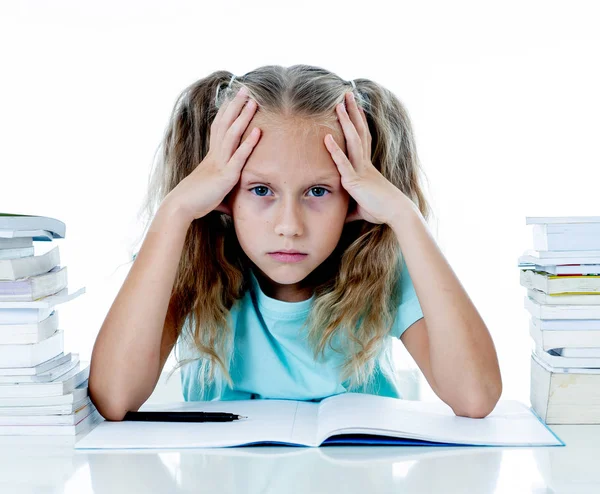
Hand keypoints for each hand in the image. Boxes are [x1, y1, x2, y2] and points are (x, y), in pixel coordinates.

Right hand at [165, 86, 260, 222]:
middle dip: (236, 106)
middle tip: (246, 89)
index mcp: (212, 157)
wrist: (181, 206)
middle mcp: (215, 155)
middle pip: (226, 124)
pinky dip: (249, 143)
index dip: (227, 112)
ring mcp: (220, 163)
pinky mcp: (225, 175)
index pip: (220, 128)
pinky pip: (239, 156)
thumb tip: (230, 206)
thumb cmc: (195, 201)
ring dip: (243, 117)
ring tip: (254, 102)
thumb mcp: (213, 193)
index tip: (235, 98)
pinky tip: (258, 131)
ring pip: (232, 134)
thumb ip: (223, 194)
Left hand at [324, 91, 406, 224]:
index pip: (362, 138)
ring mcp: (360, 169)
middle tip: (346, 94)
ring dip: (345, 122)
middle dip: (352, 112)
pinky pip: (343, 163)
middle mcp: (364, 163)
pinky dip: (334, 150)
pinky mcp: (355, 180)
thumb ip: (350, 207)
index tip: (354, 106)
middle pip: (358, 131)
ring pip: (352, 141)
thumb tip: (342, 215)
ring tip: (338, 104)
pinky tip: (326, 137)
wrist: (396, 213)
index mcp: (366, 166)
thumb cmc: (381, 210)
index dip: (358, 121)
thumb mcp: (362, 207)